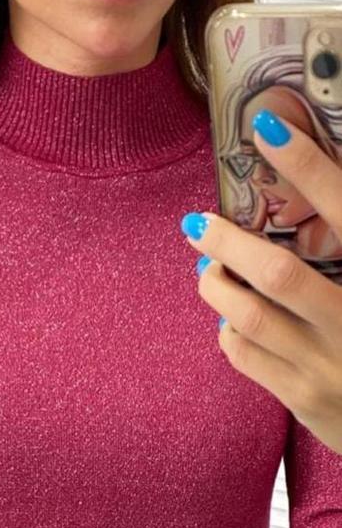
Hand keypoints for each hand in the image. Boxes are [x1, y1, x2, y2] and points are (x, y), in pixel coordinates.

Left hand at [181, 109, 341, 455]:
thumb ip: (341, 240)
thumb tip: (310, 188)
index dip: (308, 166)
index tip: (267, 128)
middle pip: (279, 275)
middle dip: (230, 242)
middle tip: (199, 223)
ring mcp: (326, 367)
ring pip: (248, 319)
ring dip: (216, 285)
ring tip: (208, 266)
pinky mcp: (302, 398)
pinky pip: (244, 355)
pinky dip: (227, 328)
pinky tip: (230, 315)